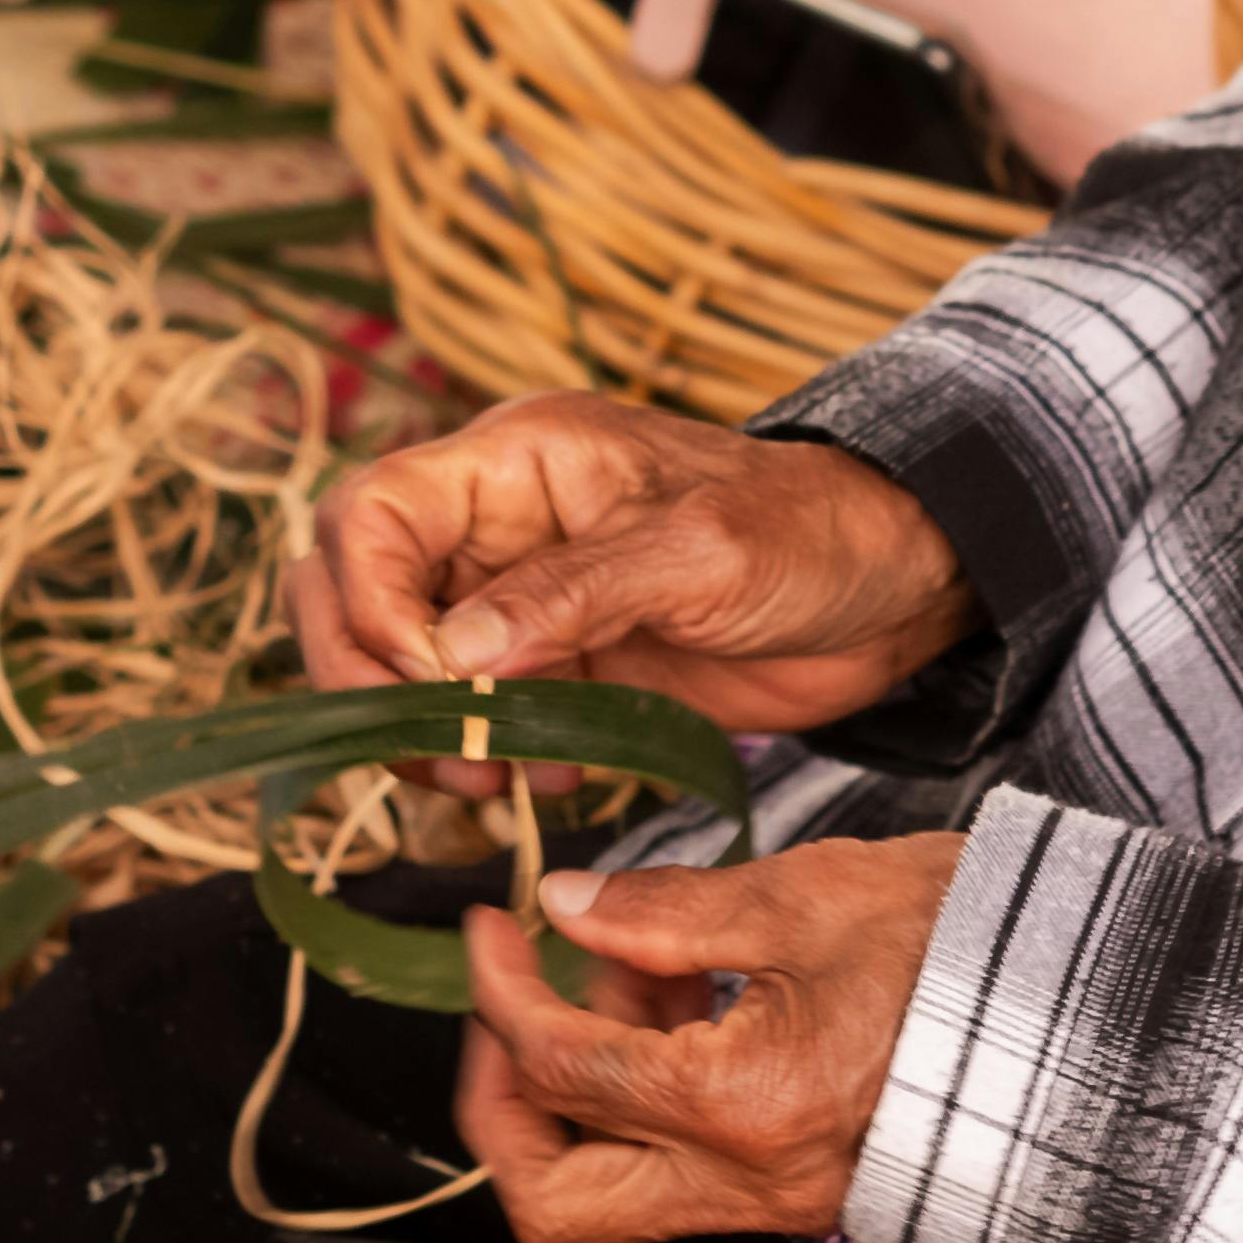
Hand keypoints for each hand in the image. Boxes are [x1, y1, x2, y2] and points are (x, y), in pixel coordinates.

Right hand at [288, 392, 977, 736]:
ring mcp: (519, 598)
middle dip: (372, 681)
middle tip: (445, 753)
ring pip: (399, 664)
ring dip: (426, 734)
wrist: (890, 589)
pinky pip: (470, 715)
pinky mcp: (552, 664)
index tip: (430, 681)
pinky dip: (483, 760)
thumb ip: (573, 594)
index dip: (369, 602)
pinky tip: (547, 783)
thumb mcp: (698, 552)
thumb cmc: (810, 533)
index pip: (372, 513)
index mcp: (516, 459)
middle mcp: (497, 523)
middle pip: (352, 588)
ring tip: (498, 782)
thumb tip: (455, 657)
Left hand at [454, 836, 965, 1242]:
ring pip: (609, 1203)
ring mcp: (777, 1203)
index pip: (558, 1068)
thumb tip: (565, 906)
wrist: (1090, 1015)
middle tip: (515, 1006)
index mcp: (744, 1105)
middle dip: (502, 1107)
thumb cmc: (971, 945)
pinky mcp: (799, 1191)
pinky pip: (678, 1172)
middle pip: (553, 1208)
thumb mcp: (811, 896)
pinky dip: (646, 1096)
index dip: (500, 989)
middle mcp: (750, 1183)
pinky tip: (690, 996)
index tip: (494, 924)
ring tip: (638, 972)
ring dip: (579, 1097)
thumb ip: (666, 909)